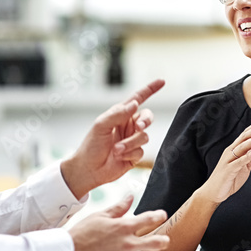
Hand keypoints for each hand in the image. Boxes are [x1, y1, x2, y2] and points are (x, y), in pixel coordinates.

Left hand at [60, 79, 164, 198]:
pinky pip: (141, 150)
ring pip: (144, 136)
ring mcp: (132, 140)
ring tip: (116, 149)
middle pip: (147, 117)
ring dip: (130, 143)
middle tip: (139, 126)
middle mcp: (128, 126)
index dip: (150, 90)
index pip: (138, 99)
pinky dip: (130, 153)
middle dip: (146, 121)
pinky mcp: (135, 154)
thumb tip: (135, 104)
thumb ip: (118, 113)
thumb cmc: (91, 146)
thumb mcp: (101, 125)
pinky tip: (119, 156)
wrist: (88, 169)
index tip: (162, 81)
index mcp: (120, 115)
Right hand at [69, 195, 169, 250]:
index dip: (158, 216)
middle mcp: (127, 243)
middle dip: (163, 241)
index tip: (162, 215)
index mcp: (123, 226)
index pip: (148, 219)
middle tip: (165, 240)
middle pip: (156, 242)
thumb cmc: (82, 233)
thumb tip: (131, 196)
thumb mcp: (99, 216)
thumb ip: (118, 208)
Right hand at [198, 116, 250, 203]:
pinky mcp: (228, 170)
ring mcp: (228, 160)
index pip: (246, 134)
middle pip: (244, 138)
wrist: (213, 192)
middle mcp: (230, 152)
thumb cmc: (230, 178)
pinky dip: (248, 155)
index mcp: (234, 149)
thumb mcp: (245, 165)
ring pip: (242, 147)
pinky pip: (239, 161)